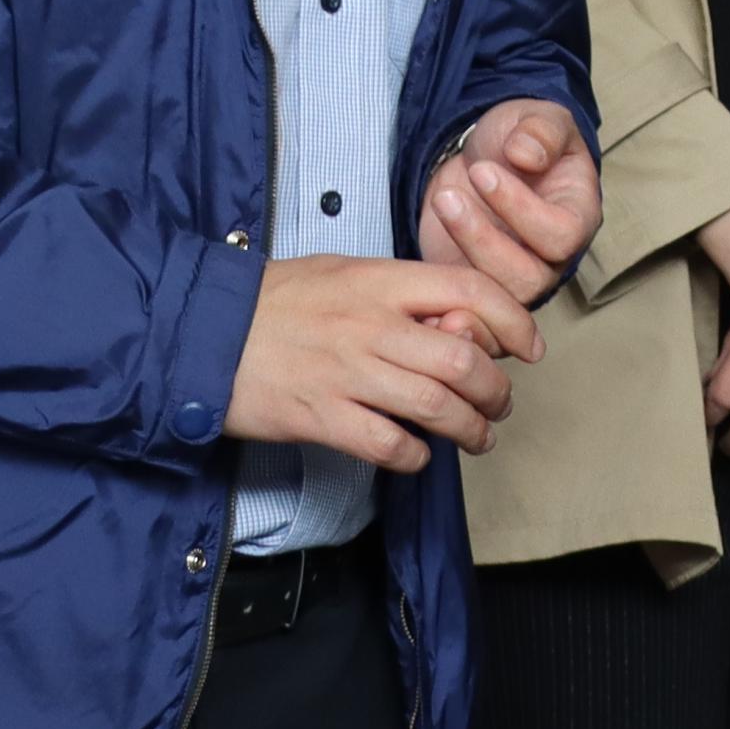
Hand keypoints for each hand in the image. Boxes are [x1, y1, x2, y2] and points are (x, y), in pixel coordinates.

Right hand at [224, 251, 542, 470]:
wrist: (201, 331)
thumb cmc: (273, 302)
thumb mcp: (342, 273)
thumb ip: (398, 293)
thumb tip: (456, 320)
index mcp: (380, 281)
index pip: (471, 290)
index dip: (514, 321)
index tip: (529, 347)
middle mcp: (370, 324)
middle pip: (463, 358)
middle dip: (495, 388)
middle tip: (499, 403)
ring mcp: (346, 372)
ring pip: (437, 404)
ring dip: (471, 428)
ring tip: (479, 436)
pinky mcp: (320, 416)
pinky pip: (389, 444)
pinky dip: (416, 455)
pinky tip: (418, 453)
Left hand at [421, 100, 602, 307]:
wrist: (483, 158)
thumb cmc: (520, 141)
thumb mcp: (539, 119)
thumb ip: (542, 131)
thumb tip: (526, 155)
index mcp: (577, 218)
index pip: (561, 236)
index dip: (520, 210)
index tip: (482, 171)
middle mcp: (549, 259)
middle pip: (527, 278)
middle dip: (482, 239)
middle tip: (449, 195)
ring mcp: (510, 277)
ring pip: (493, 297)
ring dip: (460, 254)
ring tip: (440, 203)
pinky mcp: (472, 284)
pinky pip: (461, 308)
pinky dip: (438, 291)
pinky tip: (418, 257)